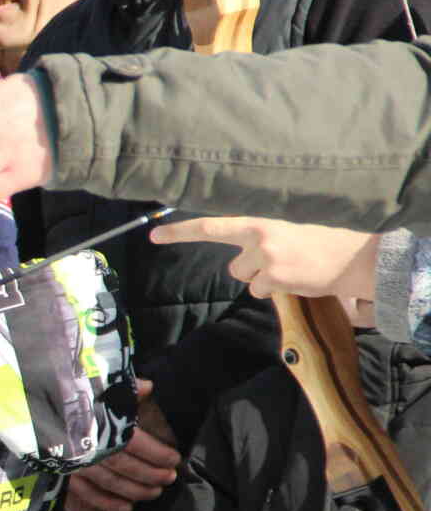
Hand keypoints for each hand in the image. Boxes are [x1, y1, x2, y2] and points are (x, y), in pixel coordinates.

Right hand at [63, 378, 179, 510]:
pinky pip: (81, 500)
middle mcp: (80, 447)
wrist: (26, 404)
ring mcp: (67, 466)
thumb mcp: (96, 387)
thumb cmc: (69, 398)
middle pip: (120, 467)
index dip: (156, 453)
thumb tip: (149, 387)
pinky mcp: (57, 479)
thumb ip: (122, 389)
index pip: (131, 442)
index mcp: (93, 424)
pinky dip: (104, 508)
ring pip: (104, 486)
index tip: (174, 458)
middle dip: (148, 476)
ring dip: (132, 493)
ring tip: (153, 493)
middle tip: (168, 479)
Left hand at [150, 217, 380, 301]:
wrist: (356, 256)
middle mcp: (259, 237)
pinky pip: (261, 291)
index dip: (180, 231)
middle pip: (234, 265)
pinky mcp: (276, 279)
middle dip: (249, 267)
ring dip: (264, 278)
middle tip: (271, 261)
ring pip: (248, 279)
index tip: (154, 234)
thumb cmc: (324, 239)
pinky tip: (298, 278)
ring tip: (293, 267)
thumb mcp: (291, 224)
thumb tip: (241, 243)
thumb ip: (263, 231)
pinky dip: (276, 289)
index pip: (211, 225)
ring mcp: (267, 259)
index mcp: (261, 219)